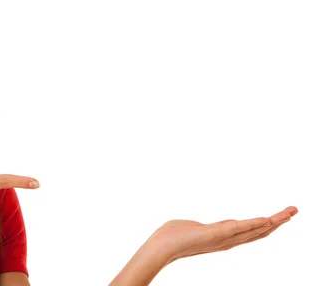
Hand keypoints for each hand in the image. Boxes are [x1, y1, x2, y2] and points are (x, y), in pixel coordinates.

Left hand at [148, 206, 297, 263]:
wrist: (162, 246)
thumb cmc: (173, 236)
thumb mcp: (194, 229)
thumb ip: (203, 228)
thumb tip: (201, 227)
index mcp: (224, 238)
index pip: (251, 232)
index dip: (267, 225)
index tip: (280, 216)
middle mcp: (228, 241)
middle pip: (259, 232)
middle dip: (278, 221)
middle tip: (294, 210)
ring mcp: (224, 239)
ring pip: (254, 230)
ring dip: (273, 221)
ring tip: (289, 212)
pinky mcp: (216, 235)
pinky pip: (239, 229)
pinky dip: (253, 224)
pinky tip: (266, 220)